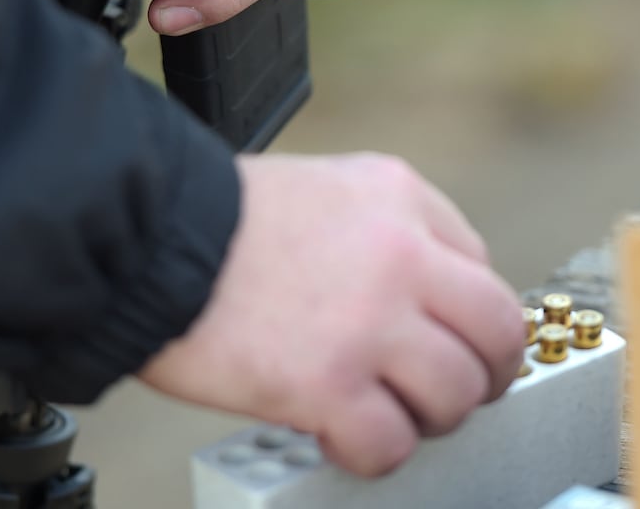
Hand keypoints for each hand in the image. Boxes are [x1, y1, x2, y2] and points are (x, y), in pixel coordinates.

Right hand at [137, 153, 525, 476]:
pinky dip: (369, 452)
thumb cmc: (210, 214)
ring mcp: (368, 321)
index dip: (464, 318)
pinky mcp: (327, 383)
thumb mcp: (313, 186)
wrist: (143, 235)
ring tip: (374, 410)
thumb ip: (375, 229)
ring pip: (456, 395)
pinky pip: (390, 444)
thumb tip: (415, 297)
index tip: (445, 341)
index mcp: (394, 195)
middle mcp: (398, 253)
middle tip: (446, 392)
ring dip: (421, 416)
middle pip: (496, 332)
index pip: (479, 268)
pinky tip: (333, 433)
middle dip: (482, 373)